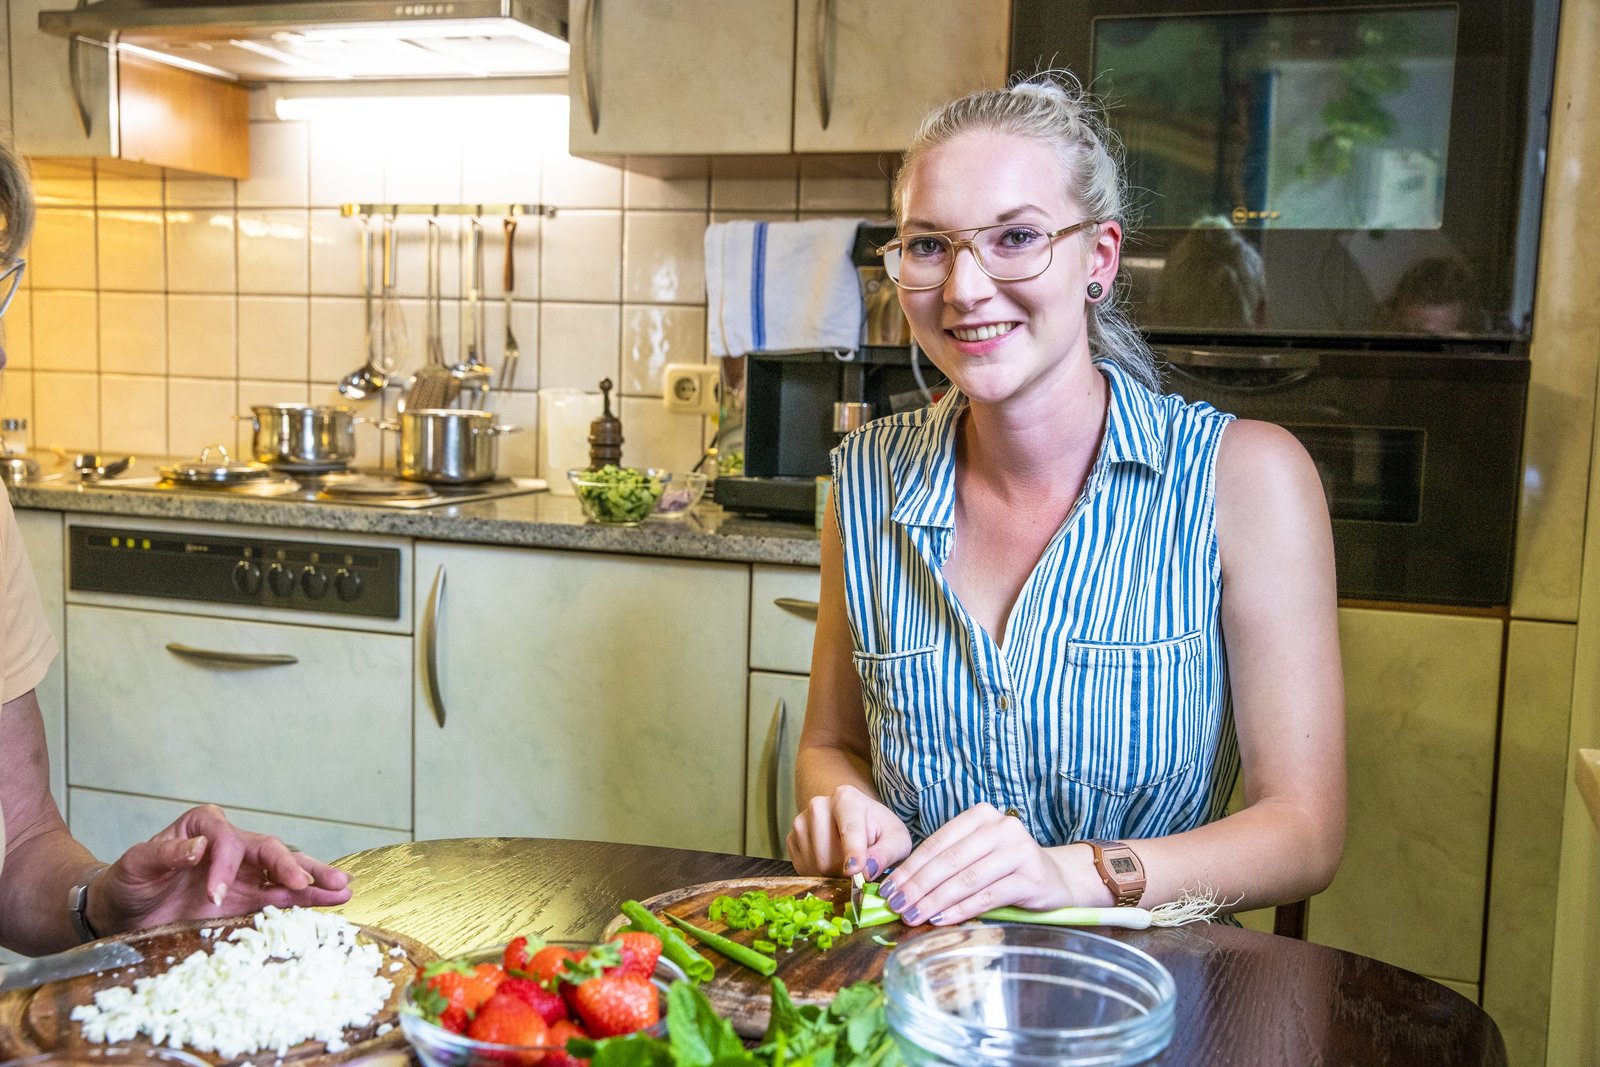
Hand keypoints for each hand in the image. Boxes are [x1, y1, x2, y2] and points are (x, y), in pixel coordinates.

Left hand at [89, 805, 352, 935]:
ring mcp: (244, 873)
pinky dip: (305, 901)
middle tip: (309, 881)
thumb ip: (164, 854)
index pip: (228, 840)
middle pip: (269, 850)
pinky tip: (330, 901)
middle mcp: (231, 846)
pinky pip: (280, 898)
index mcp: (205, 827)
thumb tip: (199, 847)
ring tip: (341, 888)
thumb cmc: (127, 883)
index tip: (213, 896)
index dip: (226, 867)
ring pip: (285, 872)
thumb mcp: (135, 865)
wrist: (123, 914)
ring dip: (313, 881)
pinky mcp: (248, 899)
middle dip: (292, 867)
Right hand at [787, 784, 911, 879]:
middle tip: (860, 871)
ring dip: (832, 876)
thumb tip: (867, 871)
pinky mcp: (792, 839)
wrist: (858, 822)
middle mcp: (818, 805)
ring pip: (813, 866)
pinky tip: (833, 864)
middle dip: (844, 873)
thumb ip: (887, 853)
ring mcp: (800, 822)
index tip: (855, 870)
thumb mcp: (896, 840)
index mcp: (846, 798)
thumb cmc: (880, 831)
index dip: (852, 852)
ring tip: (847, 864)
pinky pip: (803, 869)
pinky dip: (819, 875)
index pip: (848, 829)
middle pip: (827, 857)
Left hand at [876, 803, 1071, 924]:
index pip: (936, 844)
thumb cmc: (1005, 867)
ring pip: (966, 878)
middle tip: (897, 906)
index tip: (889, 889)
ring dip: (935, 900)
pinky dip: (962, 909)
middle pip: (949, 861)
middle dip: (918, 886)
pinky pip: (988, 895)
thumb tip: (900, 886)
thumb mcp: (976, 854)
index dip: (910, 868)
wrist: (1056, 877)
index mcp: (980, 816)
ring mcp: (1018, 850)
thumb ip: (946, 863)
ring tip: (914, 916)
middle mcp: (1001, 827)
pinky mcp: (1031, 877)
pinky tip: (942, 920)